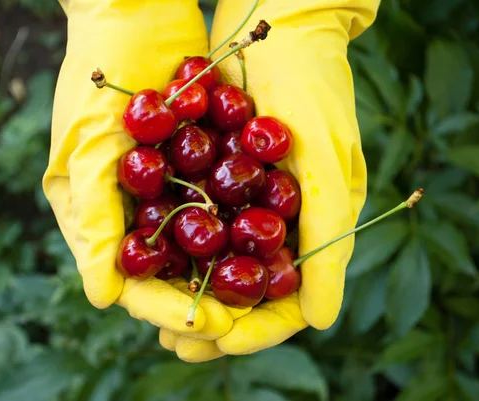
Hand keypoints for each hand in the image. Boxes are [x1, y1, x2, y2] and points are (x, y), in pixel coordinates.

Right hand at [43, 0, 242, 336]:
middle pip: (172, 273)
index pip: (132, 282)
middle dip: (211, 299)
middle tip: (253, 321)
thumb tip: (102, 298)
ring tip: (274, 294)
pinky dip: (248, 226)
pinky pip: (226, 205)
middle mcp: (133, 210)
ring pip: (203, 247)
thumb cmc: (98, 73)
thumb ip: (92, 218)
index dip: (170, 308)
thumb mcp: (87, 146)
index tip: (214, 326)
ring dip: (235, 272)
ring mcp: (168, 188)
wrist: (139, 11)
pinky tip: (282, 244)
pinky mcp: (199, 164)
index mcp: (96, 215)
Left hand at [159, 0, 380, 361]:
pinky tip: (149, 267)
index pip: (292, 298)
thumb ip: (328, 239)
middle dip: (215, 321)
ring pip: (222, 264)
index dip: (258, 328)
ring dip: (190, 293)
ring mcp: (254, 199)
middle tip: (177, 346)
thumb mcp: (323, 162)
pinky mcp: (225, 175)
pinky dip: (178, 251)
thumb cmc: (310, 85)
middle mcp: (286, 219)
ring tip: (157, 321)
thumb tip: (320, 322)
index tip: (219, 344)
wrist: (276, 19)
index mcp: (319, 223)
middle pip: (251, 289)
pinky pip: (202, 225)